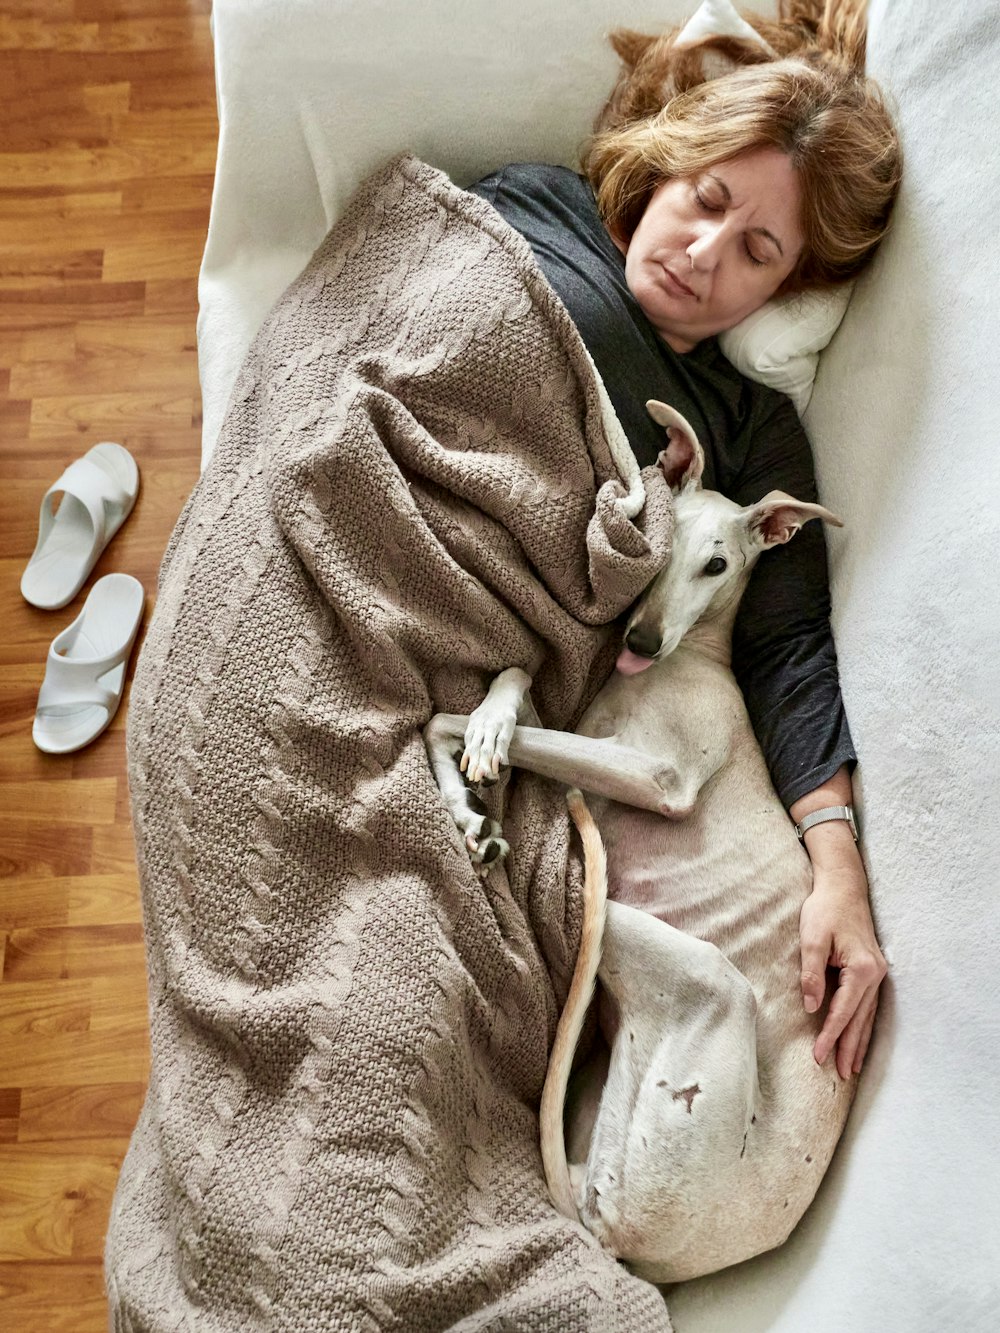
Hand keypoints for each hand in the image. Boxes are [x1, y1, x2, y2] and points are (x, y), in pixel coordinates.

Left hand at [799, 860, 886, 1078]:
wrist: (843, 886)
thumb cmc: (825, 909)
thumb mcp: (812, 938)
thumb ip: (811, 974)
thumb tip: (813, 1007)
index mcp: (862, 969)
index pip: (843, 1011)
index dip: (830, 1036)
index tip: (818, 1056)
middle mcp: (875, 974)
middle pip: (860, 1019)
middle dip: (849, 1048)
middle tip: (841, 1075)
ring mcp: (877, 973)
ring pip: (867, 1016)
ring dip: (859, 1042)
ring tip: (852, 1067)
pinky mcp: (872, 970)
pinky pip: (868, 1005)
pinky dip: (863, 1025)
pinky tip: (859, 1039)